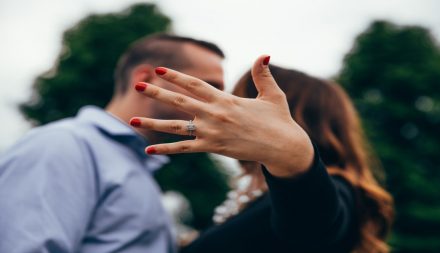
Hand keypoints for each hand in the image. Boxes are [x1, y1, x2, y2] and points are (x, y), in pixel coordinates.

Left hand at [131, 55, 313, 177]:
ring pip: (176, 127)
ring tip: (132, 120)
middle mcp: (215, 115)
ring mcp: (212, 133)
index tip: (159, 70)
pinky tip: (148, 150)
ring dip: (153, 123)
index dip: (176, 76)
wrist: (283, 148)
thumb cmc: (278, 120)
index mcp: (226, 99)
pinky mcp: (213, 148)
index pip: (195, 84)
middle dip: (157, 93)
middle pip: (179, 101)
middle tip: (138, 85)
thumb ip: (263, 75)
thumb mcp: (272, 94)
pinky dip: (166, 149)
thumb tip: (264, 54)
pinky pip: (185, 149)